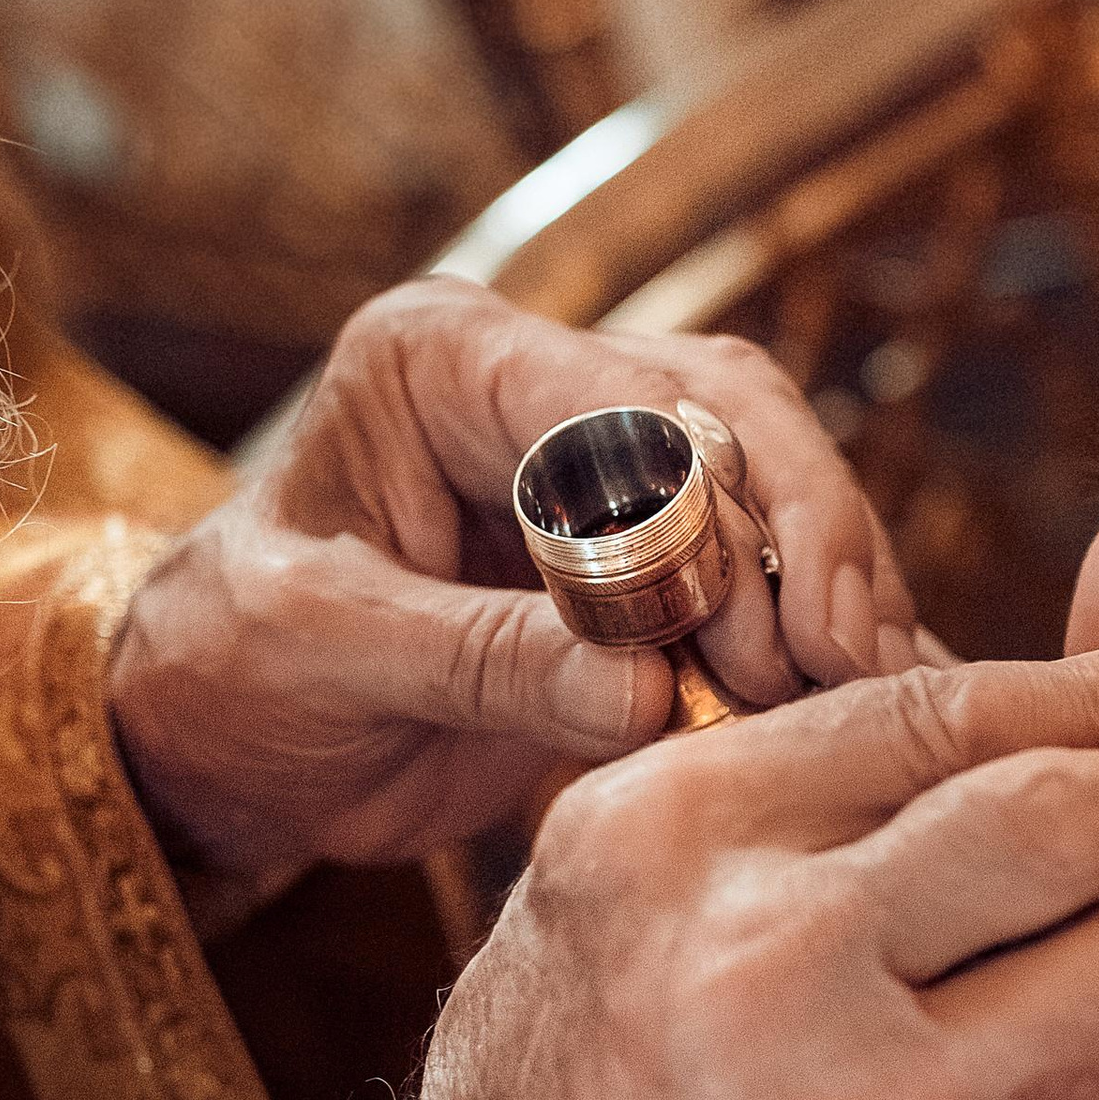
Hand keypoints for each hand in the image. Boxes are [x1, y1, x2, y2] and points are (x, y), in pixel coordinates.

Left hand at [108, 282, 918, 876]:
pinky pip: (766, 568)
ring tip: (861, 688)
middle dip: (803, 537)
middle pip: (733, 415)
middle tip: (840, 660)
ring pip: (776, 480)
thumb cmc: (235, 670)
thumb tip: (648, 693)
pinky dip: (819, 629)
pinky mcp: (652, 555)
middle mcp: (540, 385)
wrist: (227, 739)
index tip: (761, 630)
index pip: (621, 398)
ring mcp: (608, 464)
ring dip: (830, 586)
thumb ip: (479, 660)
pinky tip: (872, 690)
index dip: (712, 506)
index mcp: (442, 360)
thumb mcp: (322, 655)